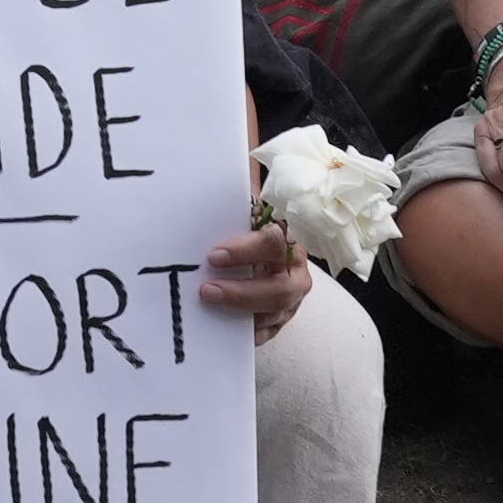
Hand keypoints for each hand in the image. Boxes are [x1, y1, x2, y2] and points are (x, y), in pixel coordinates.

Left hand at [197, 210, 312, 339]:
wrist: (262, 247)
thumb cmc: (248, 227)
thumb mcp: (245, 209)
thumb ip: (239, 199)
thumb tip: (227, 169)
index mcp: (287, 240)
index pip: (273, 243)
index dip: (244, 250)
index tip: (213, 256)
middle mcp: (295, 272)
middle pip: (279, 289)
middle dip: (241, 293)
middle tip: (207, 290)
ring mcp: (292, 299)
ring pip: (273, 313)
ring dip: (241, 312)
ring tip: (210, 308)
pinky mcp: (281, 319)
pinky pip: (268, 332)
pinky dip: (248, 333)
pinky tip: (225, 329)